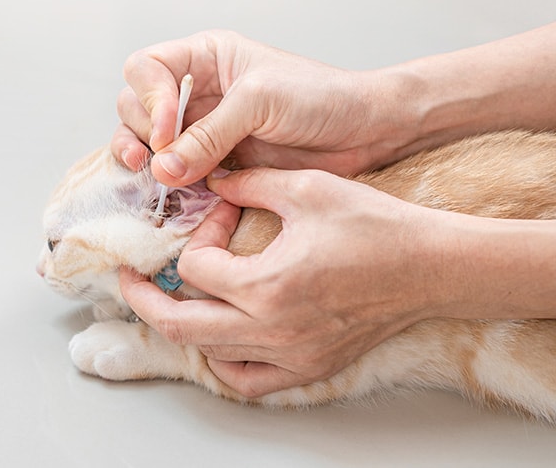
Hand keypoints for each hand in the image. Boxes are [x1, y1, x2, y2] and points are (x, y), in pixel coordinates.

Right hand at [112, 30, 413, 183]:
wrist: (364, 131)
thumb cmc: (321, 97)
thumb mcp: (260, 103)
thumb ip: (209, 135)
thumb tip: (162, 169)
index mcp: (206, 59)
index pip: (147, 68)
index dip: (147, 99)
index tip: (164, 131)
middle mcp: (197, 93)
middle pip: (136, 107)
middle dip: (138, 132)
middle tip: (155, 159)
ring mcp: (203, 130)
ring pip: (148, 142)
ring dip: (142, 161)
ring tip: (155, 180)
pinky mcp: (214, 163)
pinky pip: (176, 174)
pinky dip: (166, 186)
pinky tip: (171, 196)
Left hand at [120, 167, 438, 396]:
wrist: (432, 266)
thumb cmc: (375, 225)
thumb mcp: (307, 187)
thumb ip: (250, 181)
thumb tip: (213, 178)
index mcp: (268, 284)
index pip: (196, 267)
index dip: (199, 234)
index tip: (220, 214)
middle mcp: (273, 329)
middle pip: (181, 324)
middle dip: (144, 299)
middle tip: (128, 279)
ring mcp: (291, 355)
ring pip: (209, 355)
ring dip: (181, 327)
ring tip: (169, 302)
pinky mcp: (309, 367)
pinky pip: (248, 381)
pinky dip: (222, 363)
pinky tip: (216, 340)